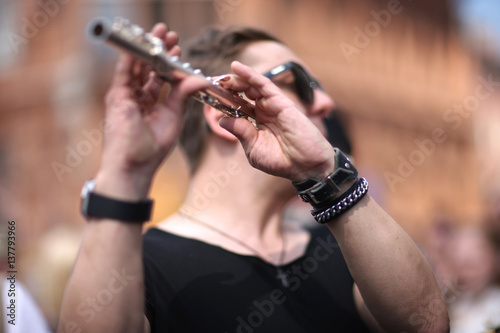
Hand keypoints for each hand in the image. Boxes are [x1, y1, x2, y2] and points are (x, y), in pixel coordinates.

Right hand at [96, 23, 209, 198]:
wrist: (134, 167)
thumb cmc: (152, 149)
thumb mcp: (173, 118)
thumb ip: (182, 96)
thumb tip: (199, 78)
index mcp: (151, 104)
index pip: (160, 78)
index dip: (169, 64)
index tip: (179, 51)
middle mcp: (137, 98)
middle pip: (147, 68)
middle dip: (159, 51)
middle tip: (170, 35)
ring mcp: (125, 96)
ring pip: (136, 66)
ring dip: (147, 49)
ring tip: (160, 33)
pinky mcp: (117, 97)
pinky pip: (124, 72)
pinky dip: (132, 57)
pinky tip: (141, 44)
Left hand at [218, 61, 335, 181]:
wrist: (307, 167)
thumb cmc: (283, 162)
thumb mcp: (254, 149)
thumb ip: (240, 132)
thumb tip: (221, 119)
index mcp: (257, 124)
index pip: (238, 107)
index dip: (224, 100)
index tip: (208, 94)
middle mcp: (264, 112)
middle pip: (243, 94)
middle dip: (227, 87)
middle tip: (211, 82)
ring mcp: (273, 106)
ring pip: (251, 86)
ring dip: (235, 79)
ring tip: (219, 76)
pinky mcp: (282, 102)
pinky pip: (264, 84)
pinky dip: (250, 75)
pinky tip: (236, 68)